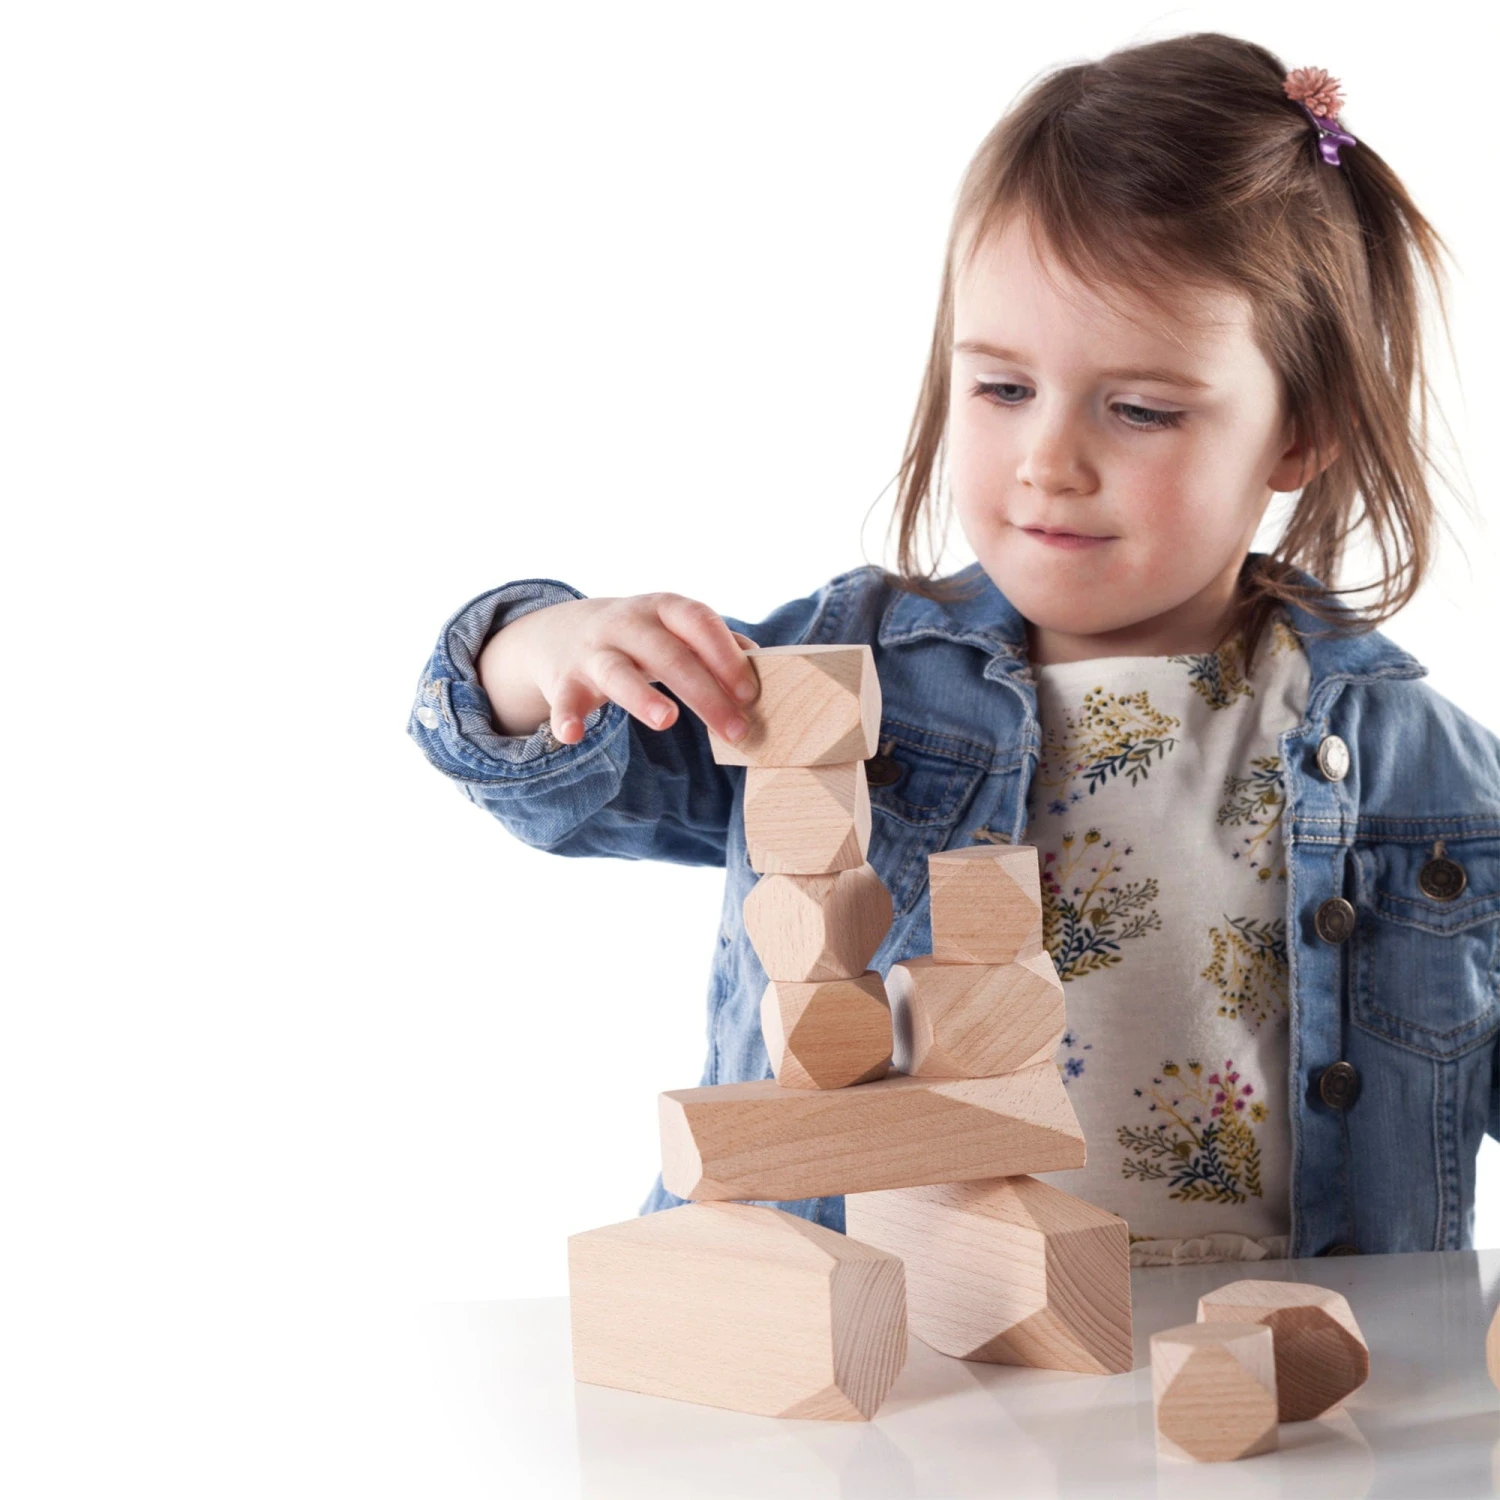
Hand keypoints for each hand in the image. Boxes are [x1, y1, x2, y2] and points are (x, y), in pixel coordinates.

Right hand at [478, 592, 760, 744]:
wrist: (560, 632)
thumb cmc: (640, 636)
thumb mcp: (676, 629)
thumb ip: (717, 644)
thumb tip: (768, 664)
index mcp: (663, 608)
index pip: (699, 622)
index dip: (725, 655)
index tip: (750, 693)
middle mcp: (627, 624)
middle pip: (668, 655)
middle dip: (704, 693)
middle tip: (735, 730)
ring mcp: (593, 652)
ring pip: (618, 672)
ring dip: (642, 696)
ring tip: (667, 721)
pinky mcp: (564, 681)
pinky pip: (564, 700)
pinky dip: (566, 717)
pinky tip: (571, 736)